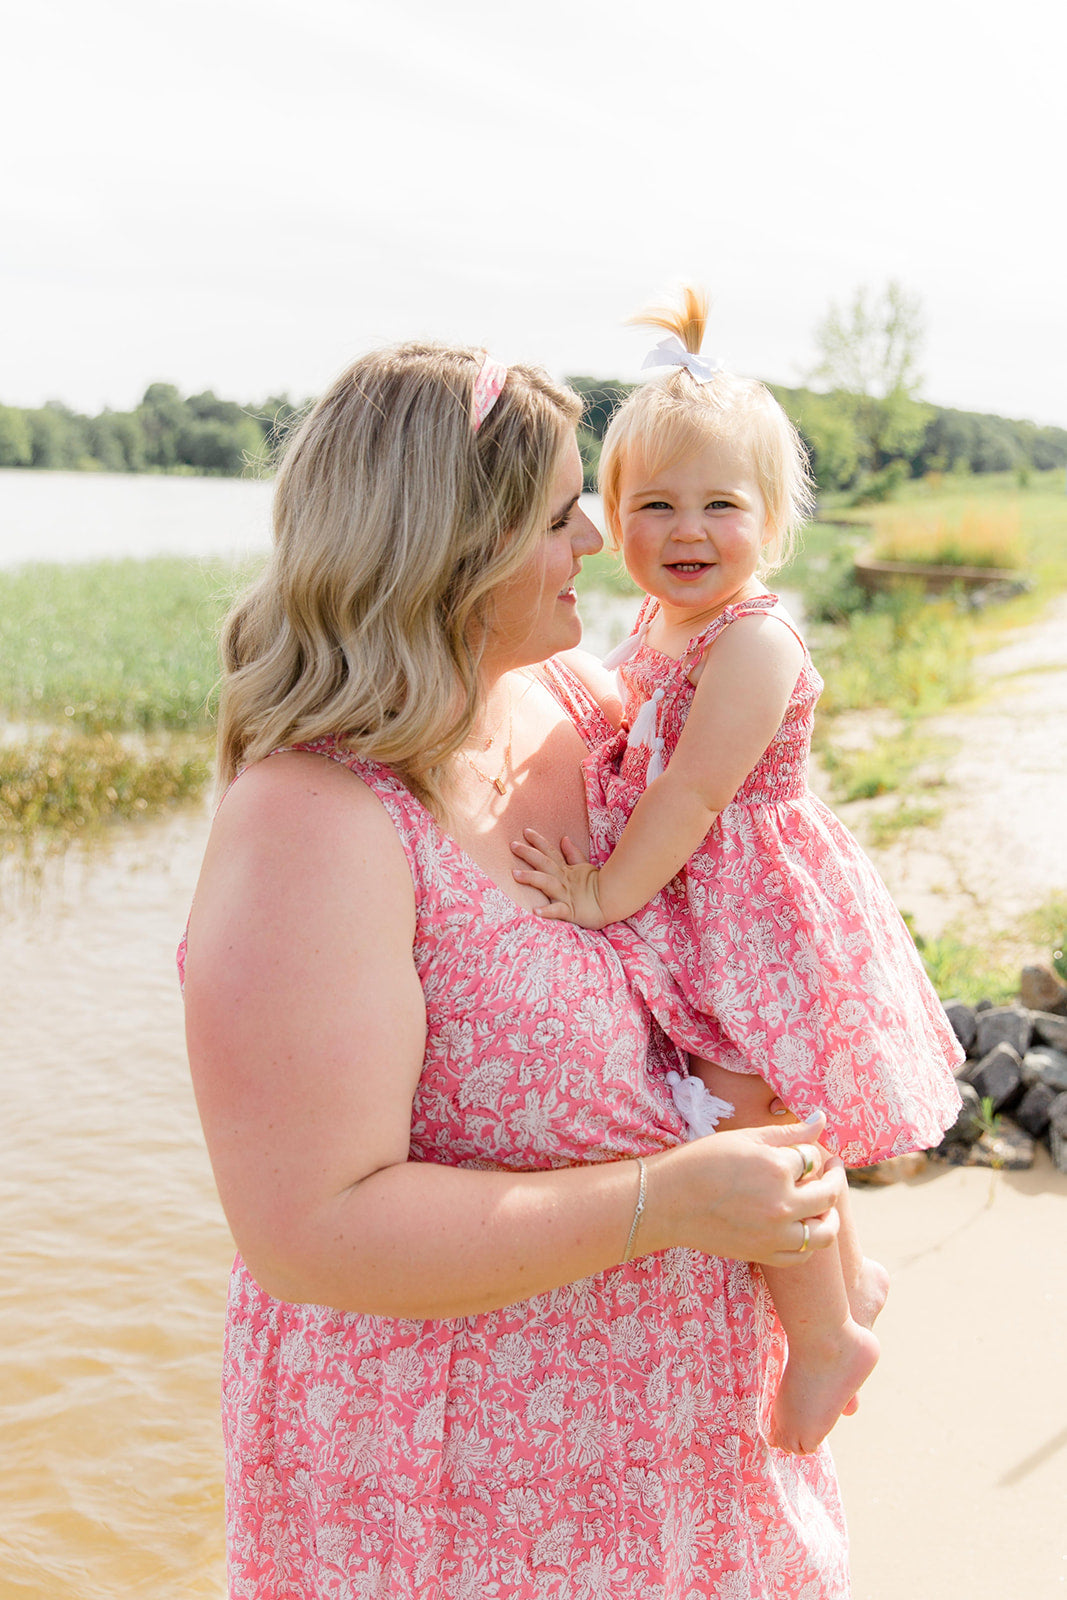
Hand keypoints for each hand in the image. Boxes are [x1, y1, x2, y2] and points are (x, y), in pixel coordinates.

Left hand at [511, 828, 608, 927]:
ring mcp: (566, 895)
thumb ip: (573, 855)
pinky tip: (536, 911)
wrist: (613, 904)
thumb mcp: (584, 868)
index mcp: (566, 870)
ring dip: (532, 878)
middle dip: (528, 854)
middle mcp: (564, 880)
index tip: (525, 831)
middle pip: (544, 863)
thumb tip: (564, 839)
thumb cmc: (597, 886)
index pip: (550, 853)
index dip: (538, 842)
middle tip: (513, 845)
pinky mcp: (571, 911)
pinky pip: (558, 911)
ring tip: (515, 875)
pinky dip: (547, 911)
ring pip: (547, 883)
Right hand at [644, 1114, 844, 1268]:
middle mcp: (782, 1203)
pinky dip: (809, 1242)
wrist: (667, 1201)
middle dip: (834, 1178)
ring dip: (830, 1216)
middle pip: (828, 1194)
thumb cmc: (701, 1161)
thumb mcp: (745, 1138)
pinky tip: (803, 1227)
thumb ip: (788, 1132)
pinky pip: (803, 1255)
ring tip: (825, 1205)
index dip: (812, 1152)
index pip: (813, 1159)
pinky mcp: (764, 1254)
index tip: (807, 1151)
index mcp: (776, 1168)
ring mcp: (774, 1233)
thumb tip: (821, 1119)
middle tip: (832, 1169)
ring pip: (825, 1232)